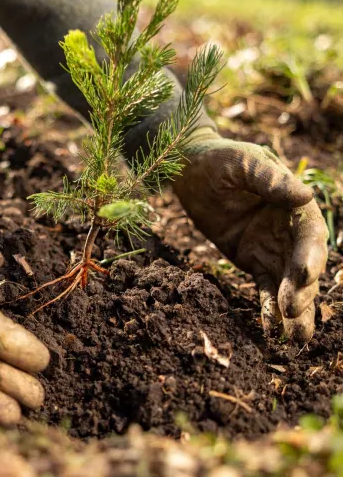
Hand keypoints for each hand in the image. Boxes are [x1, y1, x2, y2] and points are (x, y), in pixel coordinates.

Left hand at [173, 128, 327, 342]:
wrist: (189, 168)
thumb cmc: (219, 159)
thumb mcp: (242, 162)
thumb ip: (269, 179)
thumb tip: (304, 197)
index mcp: (293, 205)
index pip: (309, 235)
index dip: (309, 257)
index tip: (301, 275)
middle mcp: (288, 230)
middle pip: (304, 266)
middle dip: (303, 291)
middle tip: (291, 311)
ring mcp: (271, 247)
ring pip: (289, 284)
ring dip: (295, 311)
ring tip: (295, 340)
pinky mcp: (251, 259)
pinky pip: (264, 286)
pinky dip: (268, 308)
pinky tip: (270, 330)